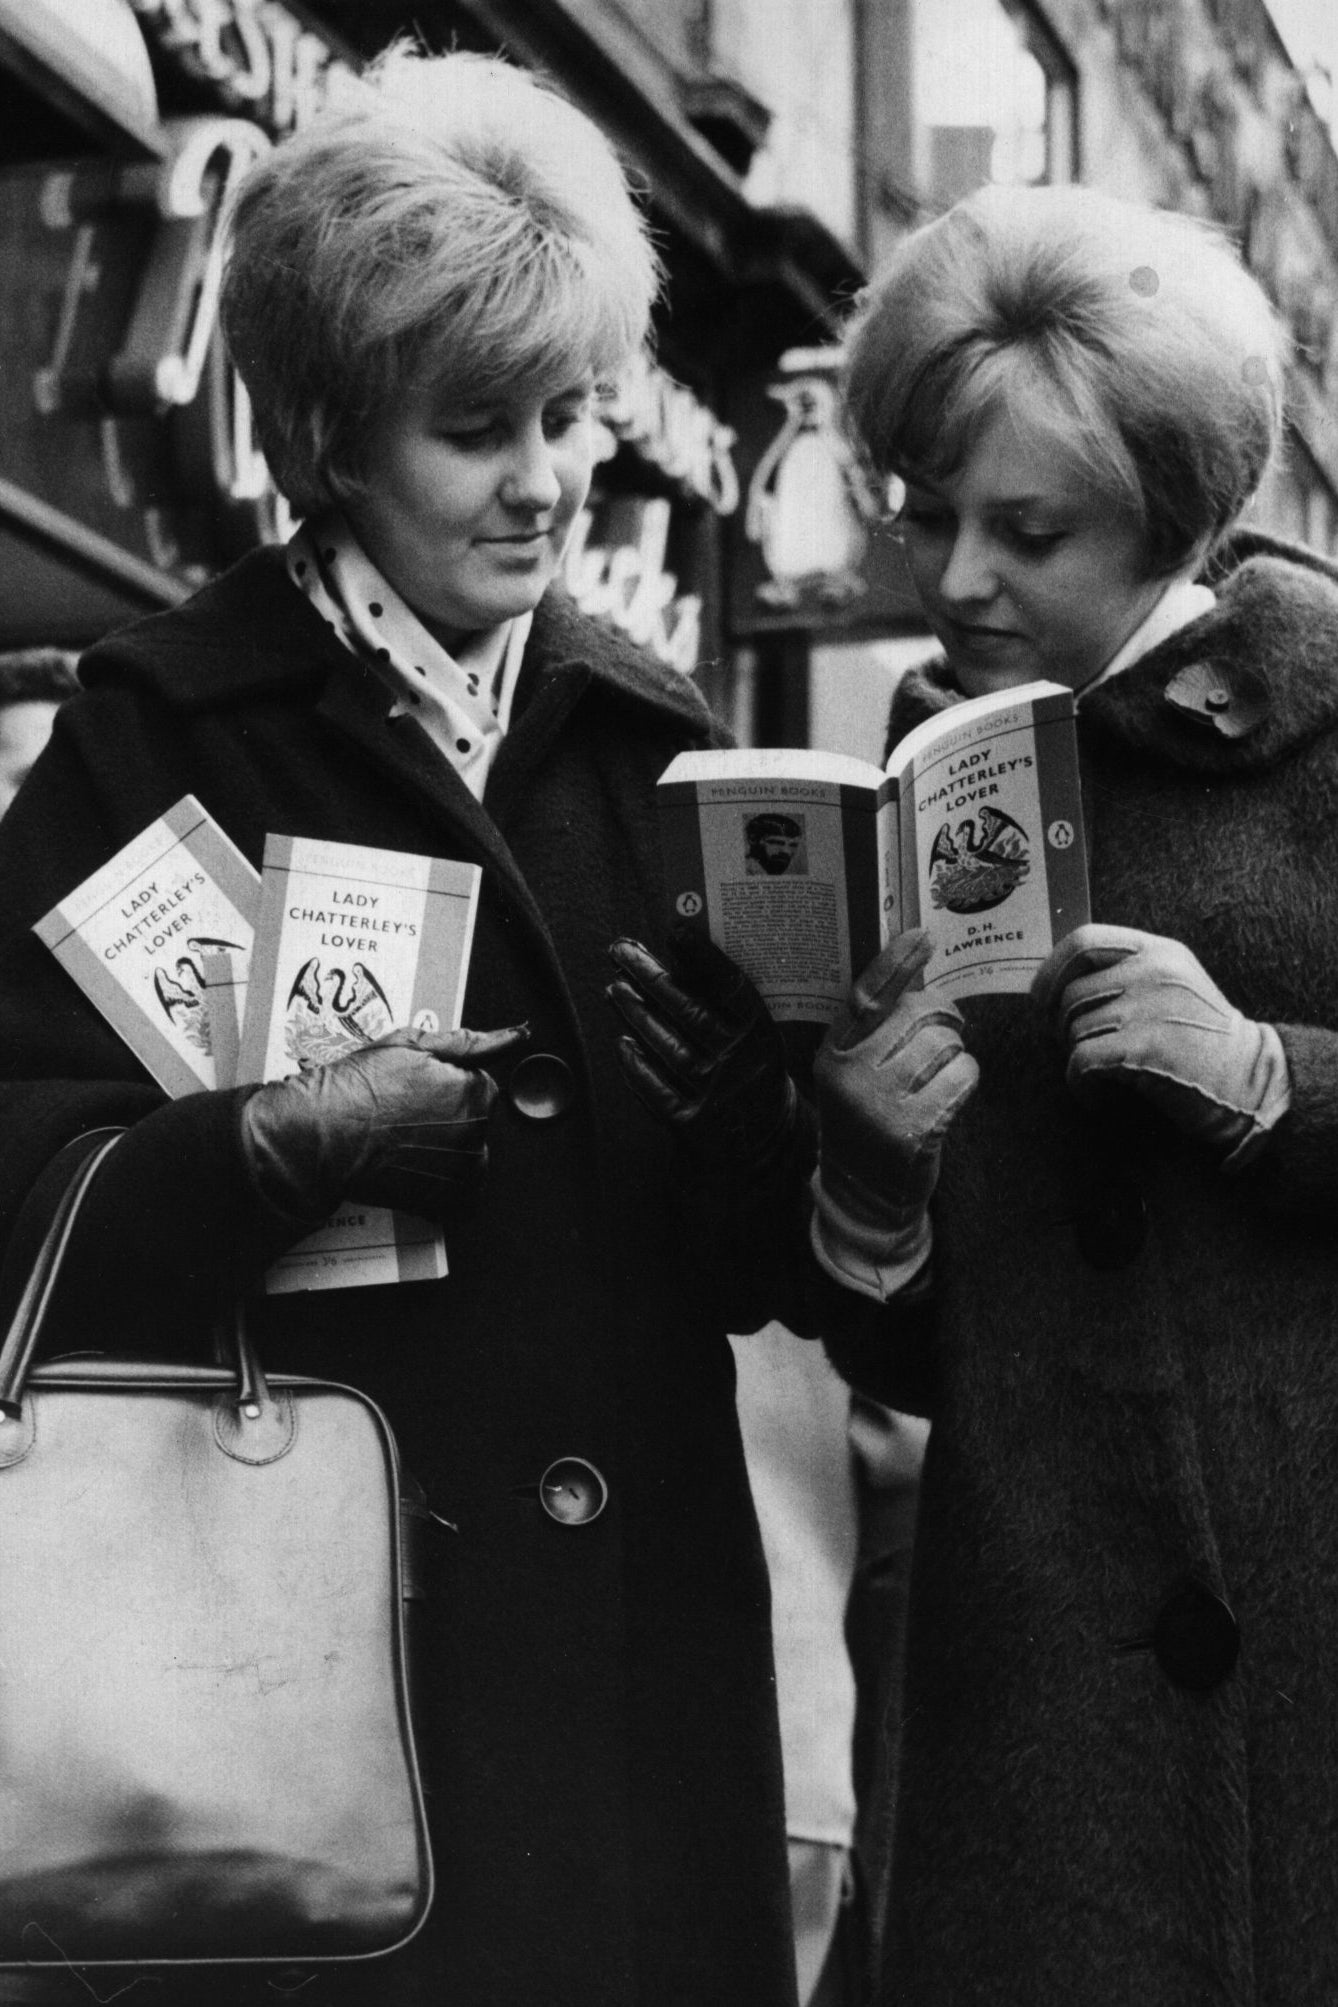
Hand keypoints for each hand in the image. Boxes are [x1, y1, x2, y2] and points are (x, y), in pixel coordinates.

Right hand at [240, 1022, 529, 1223]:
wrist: (320, 1136)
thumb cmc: (356, 1090)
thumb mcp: (411, 1045)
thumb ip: (471, 1042)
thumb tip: (515, 1035)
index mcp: (474, 1092)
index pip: (480, 1085)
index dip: (445, 1085)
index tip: (417, 1090)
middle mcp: (475, 1134)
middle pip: (476, 1120)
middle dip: (449, 1116)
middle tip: (405, 1114)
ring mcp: (461, 1171)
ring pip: (467, 1153)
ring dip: (446, 1148)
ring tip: (405, 1141)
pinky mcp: (445, 1202)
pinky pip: (461, 1192)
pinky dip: (443, 1183)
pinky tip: (413, 1166)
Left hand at [605, 930, 795, 1170]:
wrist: (766, 1143)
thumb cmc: (752, 1074)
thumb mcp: (754, 1038)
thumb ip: (725, 1007)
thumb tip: (679, 957)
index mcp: (762, 1036)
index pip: (733, 988)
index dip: (706, 958)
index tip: (676, 930)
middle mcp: (742, 1065)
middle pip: (690, 1013)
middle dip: (650, 978)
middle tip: (620, 951)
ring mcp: (717, 1096)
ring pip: (669, 1048)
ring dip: (636, 1016)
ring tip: (613, 988)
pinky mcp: (694, 1125)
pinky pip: (657, 1090)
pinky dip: (637, 1066)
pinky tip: (621, 1043)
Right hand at [810, 931, 978, 1296]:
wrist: (864, 1195)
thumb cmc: (867, 1121)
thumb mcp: (854, 1075)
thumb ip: (876, 1032)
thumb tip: (917, 977)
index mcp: (833, 1054)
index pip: (866, 997)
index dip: (895, 964)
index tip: (922, 936)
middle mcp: (851, 1075)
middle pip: (918, 1015)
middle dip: (944, 1018)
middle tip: (947, 1032)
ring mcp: (881, 1104)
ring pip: (945, 1044)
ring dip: (954, 1055)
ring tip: (938, 1076)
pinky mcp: (915, 1130)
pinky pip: (962, 1077)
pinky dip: (965, 1081)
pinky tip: (948, 1098)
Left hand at [1033, 924, 1289, 1166]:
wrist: (1251, 1082)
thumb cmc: (1202, 1040)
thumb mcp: (1171, 985)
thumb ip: (1125, 973)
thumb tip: (1053, 985)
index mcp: (1158, 951)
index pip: (1083, 940)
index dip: (1051, 971)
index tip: (1042, 1001)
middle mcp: (1153, 971)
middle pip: (1070, 994)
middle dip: (1059, 1028)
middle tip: (1073, 1050)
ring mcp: (1150, 1008)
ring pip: (1073, 1030)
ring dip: (1075, 1060)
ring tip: (1098, 1076)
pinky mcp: (1144, 1047)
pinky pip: (1081, 1061)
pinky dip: (1081, 1085)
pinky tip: (1099, 1096)